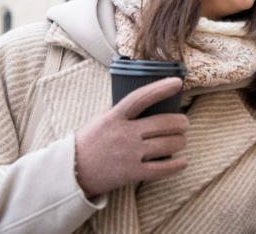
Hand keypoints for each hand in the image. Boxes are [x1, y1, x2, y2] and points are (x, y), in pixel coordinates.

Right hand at [74, 77, 188, 197]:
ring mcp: (129, 154)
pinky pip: (162, 169)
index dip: (161, 88)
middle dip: (181, 122)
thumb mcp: (100, 119)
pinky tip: (182, 161)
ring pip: (168, 145)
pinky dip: (176, 165)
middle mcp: (124, 134)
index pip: (141, 97)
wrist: (71, 172)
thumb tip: (139, 96)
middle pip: (163, 124)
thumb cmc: (88, 142)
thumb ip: (118, 108)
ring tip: (182, 140)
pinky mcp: (132, 173)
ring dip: (181, 141)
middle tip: (184, 123)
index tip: (177, 82)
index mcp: (115, 117)